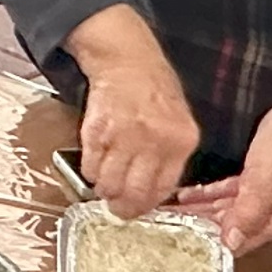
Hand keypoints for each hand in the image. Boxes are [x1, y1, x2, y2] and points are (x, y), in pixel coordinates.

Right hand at [64, 5, 200, 216]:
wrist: (128, 61)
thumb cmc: (156, 92)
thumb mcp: (181, 123)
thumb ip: (172, 158)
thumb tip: (154, 194)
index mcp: (180, 141)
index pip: (163, 189)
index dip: (147, 205)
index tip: (139, 209)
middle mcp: (153, 140)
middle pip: (134, 192)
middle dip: (123, 208)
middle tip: (118, 209)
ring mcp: (122, 136)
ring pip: (108, 184)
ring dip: (104, 191)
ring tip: (106, 186)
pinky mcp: (96, 131)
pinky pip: (90, 167)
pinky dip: (91, 172)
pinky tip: (97, 165)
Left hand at [174, 94, 271, 253]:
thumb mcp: (265, 181)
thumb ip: (247, 212)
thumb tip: (231, 242)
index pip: (237, 241)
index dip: (209, 242)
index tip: (181, 239)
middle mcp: (269, 212)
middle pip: (227, 225)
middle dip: (197, 225)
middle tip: (166, 222)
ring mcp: (261, 194)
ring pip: (224, 208)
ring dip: (198, 208)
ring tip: (170, 209)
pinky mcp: (255, 177)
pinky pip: (227, 191)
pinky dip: (208, 193)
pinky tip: (188, 194)